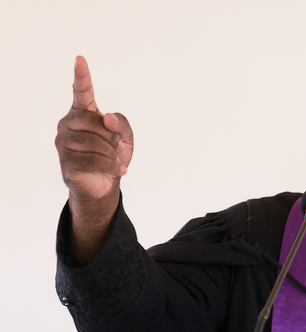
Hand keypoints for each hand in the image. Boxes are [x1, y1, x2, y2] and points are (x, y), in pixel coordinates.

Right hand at [55, 56, 133, 200]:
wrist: (105, 183)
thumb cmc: (112, 156)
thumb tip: (107, 117)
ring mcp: (63, 141)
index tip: (80, 58)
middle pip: (96, 122)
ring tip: (113, 160)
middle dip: (112, 137)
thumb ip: (122, 123)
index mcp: (83, 113)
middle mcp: (68, 123)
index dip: (82, 76)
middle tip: (114, 148)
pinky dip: (110, 165)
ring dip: (111, 153)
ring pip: (94, 142)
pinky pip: (92, 159)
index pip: (81, 91)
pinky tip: (118, 170)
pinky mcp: (66, 160)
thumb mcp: (126, 139)